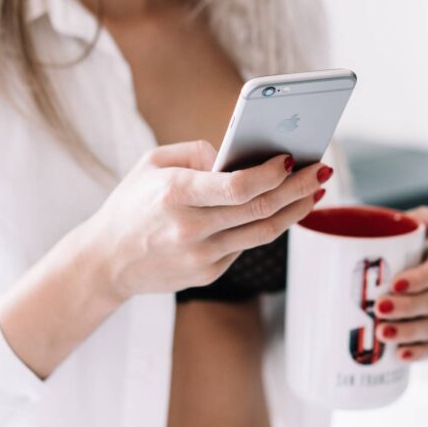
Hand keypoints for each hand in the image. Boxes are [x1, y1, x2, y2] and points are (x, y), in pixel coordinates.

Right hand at [85, 140, 331, 300]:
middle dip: (298, 187)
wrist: (106, 261)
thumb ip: (197, 152)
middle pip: (260, 209)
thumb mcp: (152, 163)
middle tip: (321, 169)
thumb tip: (240, 156)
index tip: (290, 157)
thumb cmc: (132, 204)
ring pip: (263, 232)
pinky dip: (266, 225)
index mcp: (175, 194)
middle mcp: (191, 229)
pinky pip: (246, 246)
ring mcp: (201, 256)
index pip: (237, 186)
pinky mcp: (208, 274)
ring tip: (314, 191)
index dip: (271, 173)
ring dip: (295, 210)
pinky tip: (282, 210)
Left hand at [373, 206, 427, 361]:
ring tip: (382, 333)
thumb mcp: (407, 228)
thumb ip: (419, 219)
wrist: (396, 272)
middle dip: (407, 307)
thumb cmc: (400, 247)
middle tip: (379, 308)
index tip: (395, 283)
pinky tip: (400, 356)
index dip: (421, 278)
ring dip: (409, 332)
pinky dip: (418, 354)